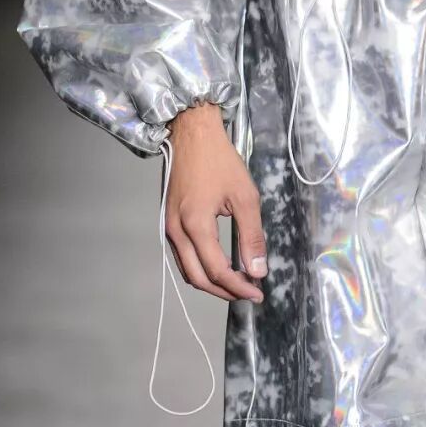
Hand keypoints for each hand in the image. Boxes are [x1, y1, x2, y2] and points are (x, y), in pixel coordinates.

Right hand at [163, 103, 267, 304]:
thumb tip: (258, 270)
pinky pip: (182, 256)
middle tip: (249, 293)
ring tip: (237, 283)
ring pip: (187, 270)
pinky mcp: (167, 221)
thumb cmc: (220, 160)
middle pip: (198, 278)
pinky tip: (219, 265)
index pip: (217, 270)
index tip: (258, 292)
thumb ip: (251, 235)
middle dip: (224, 291)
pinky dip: (200, 267)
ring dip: (211, 281)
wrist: (192, 133)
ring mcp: (167, 227)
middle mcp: (175, 231)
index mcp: (194, 225)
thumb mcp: (244, 196)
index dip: (238, 286)